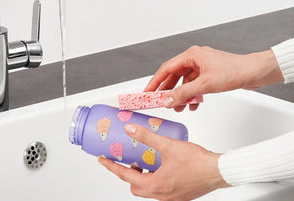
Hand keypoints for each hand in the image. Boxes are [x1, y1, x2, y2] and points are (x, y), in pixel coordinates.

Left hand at [99, 123, 228, 200]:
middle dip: (127, 173)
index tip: (103, 161)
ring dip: (141, 175)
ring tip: (141, 159)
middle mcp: (162, 195)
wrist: (218, 171)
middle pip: (135, 186)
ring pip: (148, 188)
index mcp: (156, 186)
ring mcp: (171, 197)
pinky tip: (158, 164)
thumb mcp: (167, 145)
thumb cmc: (197, 162)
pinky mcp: (178, 195)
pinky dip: (153, 177)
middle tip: (123, 159)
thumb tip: (131, 129)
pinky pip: (159, 188)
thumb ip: (147, 137)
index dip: (113, 167)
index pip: (126, 177)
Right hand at [144, 46, 282, 110]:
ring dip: (181, 95)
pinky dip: (192, 95)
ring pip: (185, 82)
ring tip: (177, 107)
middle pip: (175, 75)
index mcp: (191, 55)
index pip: (166, 68)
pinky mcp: (209, 74)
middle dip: (168, 90)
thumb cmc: (233, 71)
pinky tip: (193, 105)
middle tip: (160, 101)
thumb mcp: (204, 85)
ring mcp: (202, 66)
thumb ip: (183, 93)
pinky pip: (195, 85)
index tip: (148, 91)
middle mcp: (195, 59)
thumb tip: (167, 100)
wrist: (254, 72)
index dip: (155, 81)